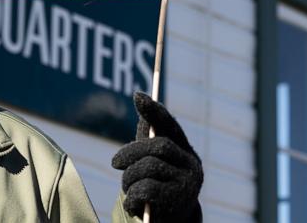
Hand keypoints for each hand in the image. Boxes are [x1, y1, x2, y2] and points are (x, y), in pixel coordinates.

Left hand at [110, 92, 202, 221]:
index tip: (138, 96)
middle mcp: (191, 165)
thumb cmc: (157, 183)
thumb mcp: (153, 158)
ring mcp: (187, 184)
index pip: (170, 124)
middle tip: (115, 163)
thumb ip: (147, 132)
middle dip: (130, 152)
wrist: (169, 221)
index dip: (154, 111)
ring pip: (148, 168)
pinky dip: (131, 196)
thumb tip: (139, 95)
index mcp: (184, 149)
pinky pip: (146, 190)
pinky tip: (132, 202)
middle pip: (157, 146)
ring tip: (127, 186)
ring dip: (129, 178)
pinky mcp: (177, 203)